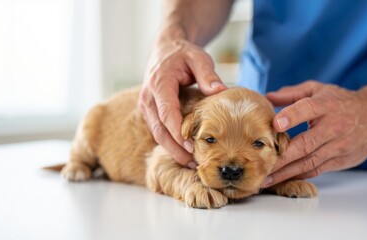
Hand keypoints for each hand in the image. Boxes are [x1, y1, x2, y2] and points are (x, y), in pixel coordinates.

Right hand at [139, 35, 226, 167]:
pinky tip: (185, 153)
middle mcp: (148, 97)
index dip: (177, 132)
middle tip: (193, 164)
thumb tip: (220, 91)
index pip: (166, 112)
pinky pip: (158, 130)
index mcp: (159, 84)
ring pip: (157, 134)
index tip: (191, 147)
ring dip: (172, 150)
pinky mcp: (150, 112)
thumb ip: (207, 74)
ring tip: (191, 164)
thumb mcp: (198, 57)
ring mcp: (146, 105)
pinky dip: (170, 143)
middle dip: (175, 149)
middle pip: (159, 130)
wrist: (165, 49)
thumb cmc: (183, 53)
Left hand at [263, 81, 366, 186]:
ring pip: (309, 161)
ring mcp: (338, 146)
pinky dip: (299, 175)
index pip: (308, 109)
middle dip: (282, 157)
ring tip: (266, 178)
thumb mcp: (318, 89)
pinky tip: (282, 179)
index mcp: (325, 105)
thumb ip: (292, 94)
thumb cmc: (339, 101)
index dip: (292, 116)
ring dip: (286, 172)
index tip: (276, 124)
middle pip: (306, 143)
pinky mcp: (341, 160)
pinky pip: (316, 170)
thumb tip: (267, 97)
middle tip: (261, 164)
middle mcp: (333, 127)